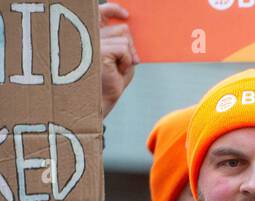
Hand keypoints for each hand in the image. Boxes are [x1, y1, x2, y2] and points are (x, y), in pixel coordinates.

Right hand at [99, 3, 139, 117]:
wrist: (102, 100)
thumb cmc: (110, 80)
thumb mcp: (119, 57)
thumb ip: (121, 40)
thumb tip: (126, 24)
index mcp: (91, 35)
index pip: (101, 13)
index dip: (113, 9)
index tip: (125, 14)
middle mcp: (88, 35)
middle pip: (122, 29)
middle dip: (130, 47)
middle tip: (124, 64)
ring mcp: (91, 41)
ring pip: (124, 39)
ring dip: (127, 57)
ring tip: (116, 69)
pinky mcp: (98, 50)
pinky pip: (124, 48)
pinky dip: (126, 61)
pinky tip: (116, 71)